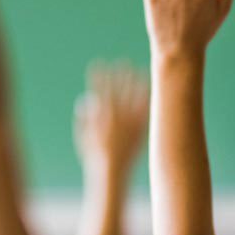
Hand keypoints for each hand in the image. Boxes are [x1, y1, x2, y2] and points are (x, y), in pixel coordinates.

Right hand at [77, 60, 148, 175]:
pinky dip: (147, 99)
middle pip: (118, 91)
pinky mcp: (140, 131)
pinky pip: (145, 111)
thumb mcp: (82, 137)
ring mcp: (129, 124)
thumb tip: (85, 100)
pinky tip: (151, 90)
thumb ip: (83, 118)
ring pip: (134, 98)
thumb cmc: (94, 157)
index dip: (99, 76)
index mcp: (100, 117)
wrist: (111, 173)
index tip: (99, 63)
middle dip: (120, 75)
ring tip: (141, 70)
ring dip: (136, 83)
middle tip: (123, 61)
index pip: (99, 90)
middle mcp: (116, 118)